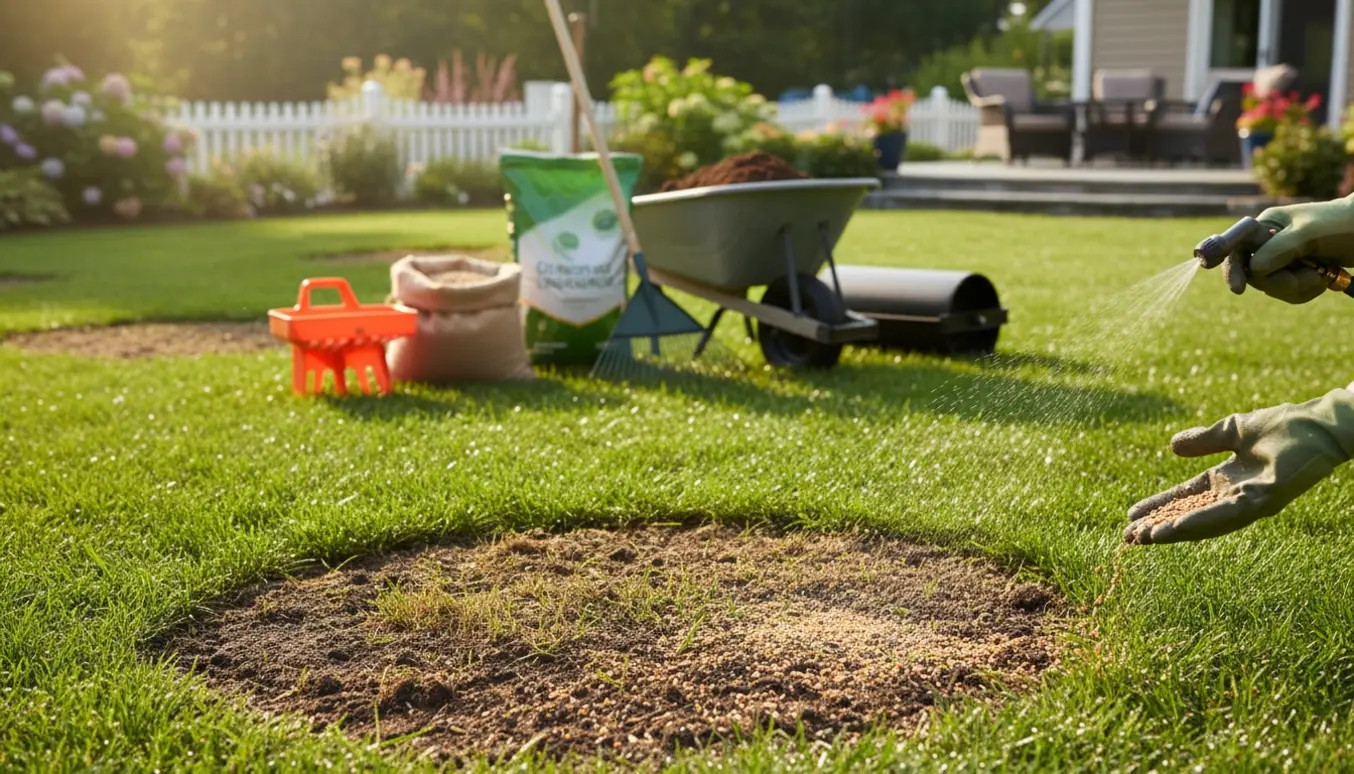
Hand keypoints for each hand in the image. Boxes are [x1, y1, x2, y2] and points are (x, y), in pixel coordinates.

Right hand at [1124, 388, 1353, 544]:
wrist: (1319, 424)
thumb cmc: (1284, 425)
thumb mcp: (1232, 430)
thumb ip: (1203, 440)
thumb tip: (1172, 447)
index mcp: (1226, 480)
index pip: (1186, 498)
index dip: (1159, 506)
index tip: (1130, 514)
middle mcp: (1236, 496)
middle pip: (1190, 516)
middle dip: (1159, 526)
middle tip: (1128, 537)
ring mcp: (1249, 502)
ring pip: (1205, 523)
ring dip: (1174, 531)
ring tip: (1145, 538)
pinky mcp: (1263, 501)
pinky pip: (1225, 516)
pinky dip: (1198, 523)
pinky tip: (1175, 528)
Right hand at [1221, 194, 1353, 302]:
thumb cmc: (1342, 224)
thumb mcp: (1310, 234)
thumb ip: (1279, 249)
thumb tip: (1253, 270)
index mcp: (1266, 226)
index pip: (1236, 249)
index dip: (1233, 269)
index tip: (1238, 289)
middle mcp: (1268, 243)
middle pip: (1255, 275)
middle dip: (1282, 282)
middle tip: (1311, 275)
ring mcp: (1282, 259)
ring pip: (1272, 287)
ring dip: (1299, 287)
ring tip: (1322, 274)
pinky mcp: (1295, 273)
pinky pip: (1287, 293)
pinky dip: (1306, 291)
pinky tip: (1322, 280)